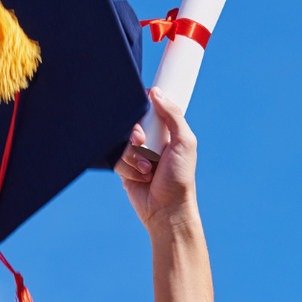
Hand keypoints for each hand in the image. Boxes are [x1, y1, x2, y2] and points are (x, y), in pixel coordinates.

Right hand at [115, 90, 197, 234]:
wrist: (166, 209)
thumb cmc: (180, 177)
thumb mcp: (185, 142)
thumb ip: (173, 115)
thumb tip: (156, 93)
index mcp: (167, 130)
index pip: (150, 108)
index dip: (145, 107)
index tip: (144, 110)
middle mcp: (151, 139)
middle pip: (132, 123)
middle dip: (136, 134)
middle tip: (143, 142)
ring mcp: (136, 153)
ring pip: (122, 141)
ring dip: (134, 155)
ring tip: (148, 169)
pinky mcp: (124, 167)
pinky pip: (116, 158)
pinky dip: (128, 168)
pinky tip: (141, 177)